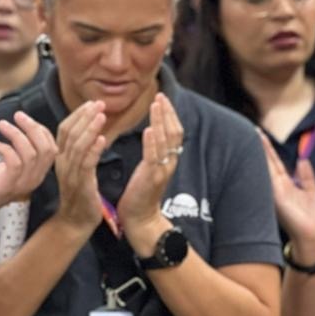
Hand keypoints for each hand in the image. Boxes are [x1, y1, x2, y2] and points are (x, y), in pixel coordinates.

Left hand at [0, 111, 56, 222]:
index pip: (52, 149)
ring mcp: (22, 185)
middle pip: (46, 150)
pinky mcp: (8, 186)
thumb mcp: (10, 165)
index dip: (42, 131)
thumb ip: (22, 150)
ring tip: (2, 125)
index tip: (25, 120)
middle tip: (18, 115)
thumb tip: (27, 124)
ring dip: (16, 135)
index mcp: (38, 174)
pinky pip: (15, 163)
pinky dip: (6, 149)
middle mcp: (34, 180)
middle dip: (33, 128)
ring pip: (31, 154)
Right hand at [53, 101, 107, 234]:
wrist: (76, 221)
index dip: (78, 114)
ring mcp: (70, 173)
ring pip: (77, 146)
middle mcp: (62, 162)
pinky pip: (86, 164)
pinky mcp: (81, 184)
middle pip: (70, 133)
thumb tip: (91, 130)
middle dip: (84, 116)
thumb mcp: (78, 167)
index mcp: (61, 157)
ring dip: (90, 129)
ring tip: (101, 115)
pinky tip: (103, 139)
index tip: (92, 102)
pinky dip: (93, 150)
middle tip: (99, 103)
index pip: (65, 129)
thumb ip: (81, 150)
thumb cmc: (81, 193)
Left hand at [117, 94, 183, 243]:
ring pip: (167, 141)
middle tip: (160, 96)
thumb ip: (153, 151)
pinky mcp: (152, 179)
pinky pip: (154, 157)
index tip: (161, 98)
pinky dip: (153, 142)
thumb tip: (153, 133)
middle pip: (174, 132)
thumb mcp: (149, 168)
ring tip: (157, 106)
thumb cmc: (140, 194)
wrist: (140, 219)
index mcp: (168, 159)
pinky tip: (150, 130)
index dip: (169, 114)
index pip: (174, 131)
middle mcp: (170, 162)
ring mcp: (162, 170)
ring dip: (162, 121)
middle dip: (167, 112)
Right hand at [259, 132, 314, 255]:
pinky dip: (262, 166)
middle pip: (266, 162)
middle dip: (259, 146)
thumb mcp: (312, 191)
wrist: (312, 236)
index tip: (260, 135)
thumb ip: (307, 175)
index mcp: (286, 184)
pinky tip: (255, 154)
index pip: (274, 162)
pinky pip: (267, 177)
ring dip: (258, 153)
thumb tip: (302, 160)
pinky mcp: (275, 196)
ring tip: (250, 136)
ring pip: (264, 167)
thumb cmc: (313, 218)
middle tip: (250, 130)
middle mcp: (277, 186)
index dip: (268, 149)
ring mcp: (274, 191)